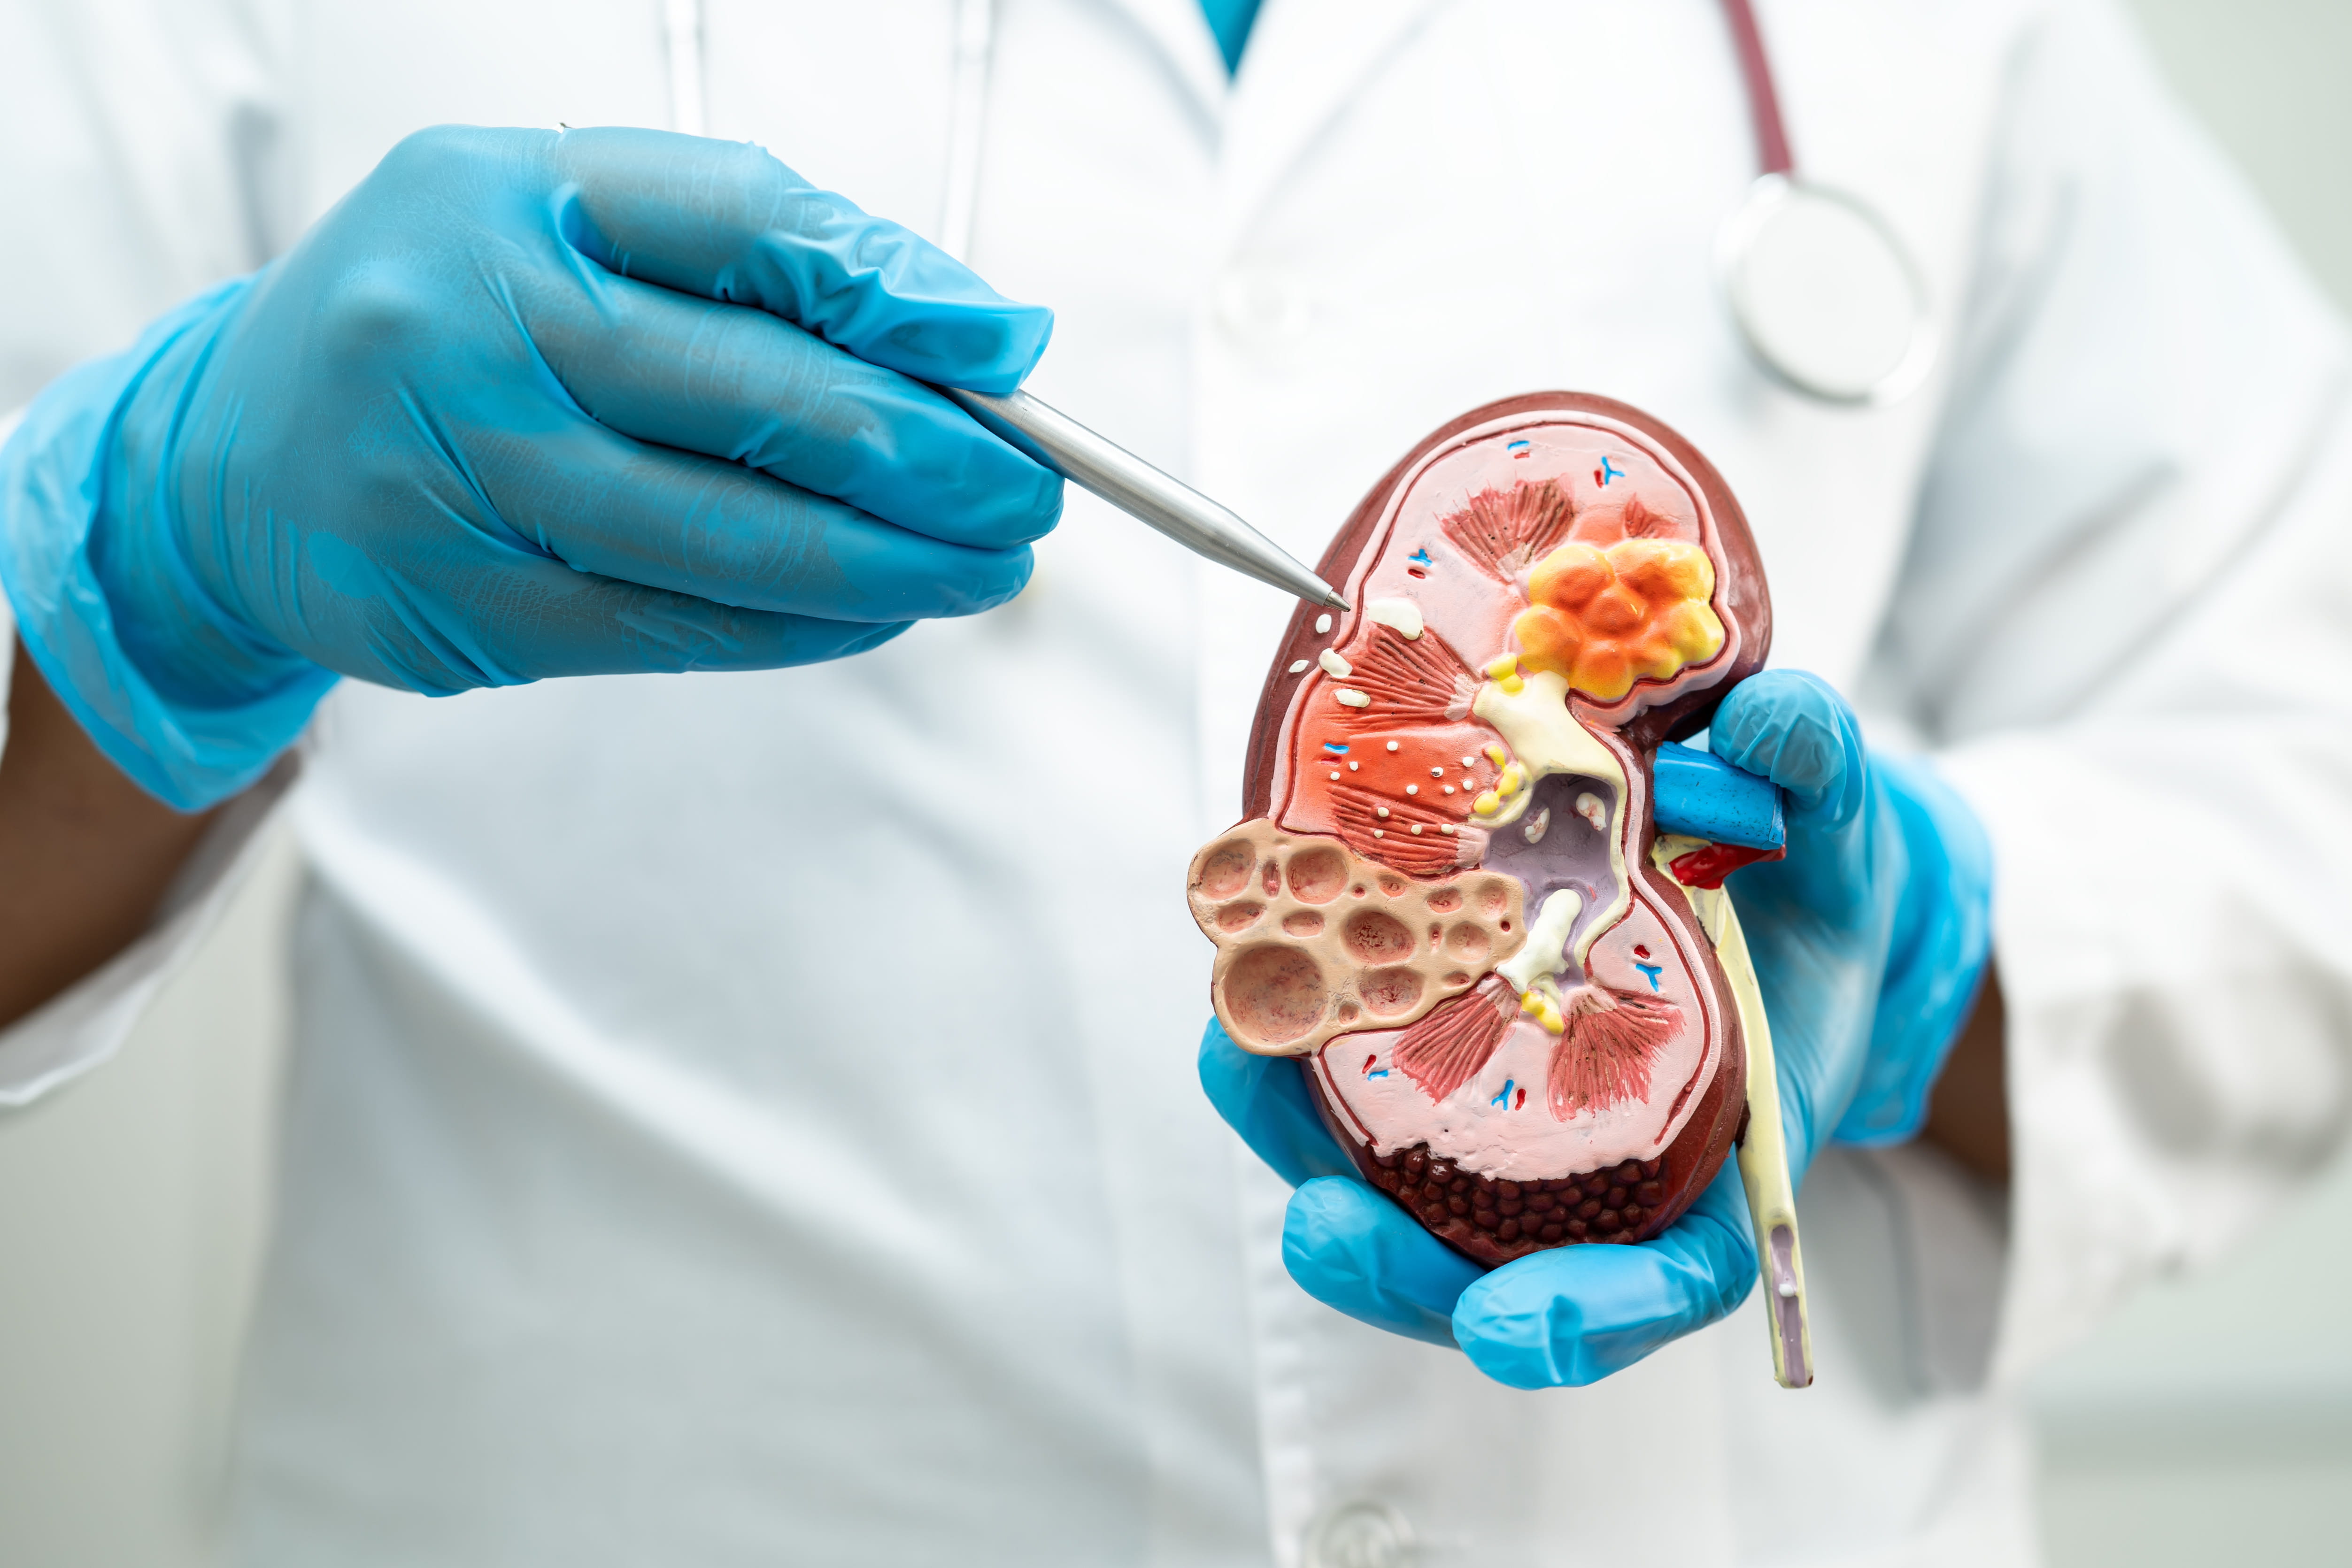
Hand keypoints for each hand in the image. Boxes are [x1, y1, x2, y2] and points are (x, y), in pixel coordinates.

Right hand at [0, 126, 1059, 808]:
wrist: (230, 459)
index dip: (894, 292)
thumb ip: (759, 262)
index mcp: (507, 195)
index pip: (744, 225)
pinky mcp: (457, 604)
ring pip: (725, 535)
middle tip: (1029, 493)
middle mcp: (469, 323)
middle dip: (927, 455)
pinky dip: (796, 626)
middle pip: (755, 395)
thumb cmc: (447, 325)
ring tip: (987, 569)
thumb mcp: (567, 232)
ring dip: (886, 563)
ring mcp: (455, 472)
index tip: (1006, 351)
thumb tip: (981, 337)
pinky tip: (876, 614)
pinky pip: (670, 625)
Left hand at [1201, 671, 1991, 1386]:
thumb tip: (1775, 724)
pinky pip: (1351, 1085)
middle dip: (1401, 1265)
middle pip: (1494, 1265)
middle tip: (1322, 1226)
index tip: (1514, 1328)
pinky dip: (1291, 1053)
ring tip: (1237, 1069)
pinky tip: (1240, 999)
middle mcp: (1603, 1158)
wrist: (1755, 864)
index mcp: (1723, 1146)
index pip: (1671, 1272)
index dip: (1598, 1313)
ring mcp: (1508, 1116)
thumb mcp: (1839, 828)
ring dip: (1304, 1148)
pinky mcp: (1432, 1054)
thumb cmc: (1807, 881)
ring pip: (1394, 1186)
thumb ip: (1819, 773)